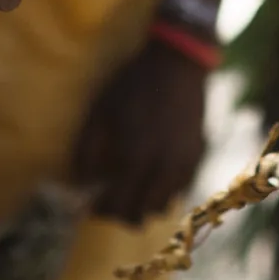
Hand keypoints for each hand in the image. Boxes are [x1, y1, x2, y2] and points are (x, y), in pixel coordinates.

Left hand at [73, 39, 209, 222]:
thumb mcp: (100, 112)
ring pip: (162, 206)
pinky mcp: (197, 156)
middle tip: (108, 197)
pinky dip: (163, 189)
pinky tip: (151, 170)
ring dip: (144, 203)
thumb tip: (81, 182)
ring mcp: (184, 164)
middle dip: (120, 212)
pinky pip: (179, 189)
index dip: (100, 210)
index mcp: (135, 158)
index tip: (90, 203)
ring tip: (131, 185)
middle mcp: (163, 168)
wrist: (176, 63)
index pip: (117, 206)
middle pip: (140, 215)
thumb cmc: (131, 85)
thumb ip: (86, 151)